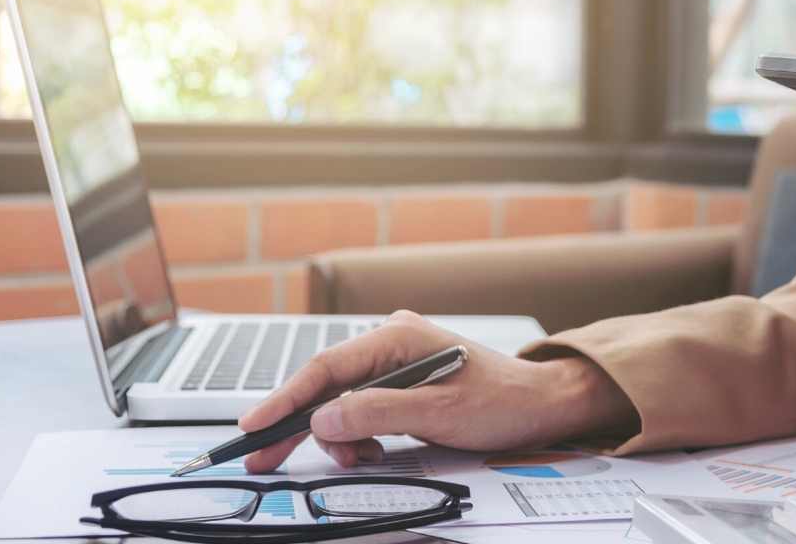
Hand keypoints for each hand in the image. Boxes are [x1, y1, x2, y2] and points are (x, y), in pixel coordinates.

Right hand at [239, 310, 635, 472]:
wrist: (540, 405)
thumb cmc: (501, 401)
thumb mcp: (437, 412)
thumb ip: (376, 412)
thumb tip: (323, 416)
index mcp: (398, 336)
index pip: (326, 367)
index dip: (286, 398)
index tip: (254, 425)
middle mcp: (392, 342)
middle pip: (327, 384)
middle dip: (298, 423)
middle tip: (263, 458)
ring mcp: (397, 362)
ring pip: (343, 402)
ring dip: (340, 437)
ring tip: (358, 459)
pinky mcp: (403, 384)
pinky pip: (363, 409)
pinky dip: (358, 436)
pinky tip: (371, 452)